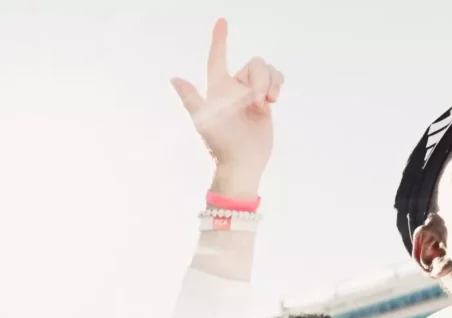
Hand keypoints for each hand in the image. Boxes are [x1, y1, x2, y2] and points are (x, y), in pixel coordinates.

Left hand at [171, 19, 283, 197]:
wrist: (242, 162)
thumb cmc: (220, 143)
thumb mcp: (203, 120)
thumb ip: (191, 98)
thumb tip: (174, 78)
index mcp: (218, 88)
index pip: (217, 58)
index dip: (219, 40)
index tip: (222, 21)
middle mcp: (235, 88)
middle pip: (254, 64)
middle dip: (260, 79)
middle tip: (257, 102)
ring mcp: (251, 94)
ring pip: (267, 70)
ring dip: (270, 83)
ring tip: (267, 103)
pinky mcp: (265, 101)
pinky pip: (276, 80)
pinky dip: (277, 85)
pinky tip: (274, 100)